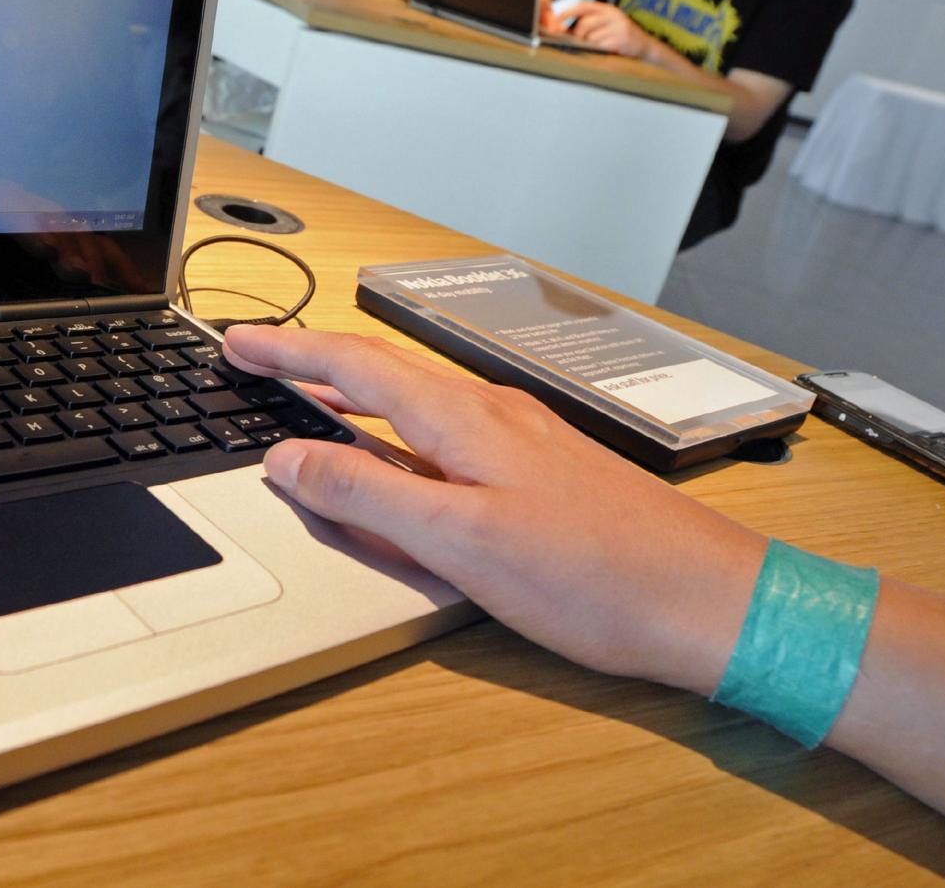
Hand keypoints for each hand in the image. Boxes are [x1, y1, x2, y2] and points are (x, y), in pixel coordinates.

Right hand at [223, 325, 765, 694]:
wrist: (711, 603)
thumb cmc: (594, 578)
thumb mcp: (461, 543)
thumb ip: (370, 497)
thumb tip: (288, 460)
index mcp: (463, 420)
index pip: (353, 365)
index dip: (287, 352)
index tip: (234, 342)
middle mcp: (491, 413)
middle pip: (381, 371)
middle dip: (310, 362)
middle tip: (252, 358)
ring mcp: (521, 439)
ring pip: (416, 401)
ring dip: (353, 391)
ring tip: (306, 396)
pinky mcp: (542, 471)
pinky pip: (447, 431)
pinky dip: (397, 427)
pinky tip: (399, 452)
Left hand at [548, 0, 654, 57]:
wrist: (645, 45)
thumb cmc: (620, 36)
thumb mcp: (606, 24)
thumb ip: (589, 24)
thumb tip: (562, 30)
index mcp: (607, 9)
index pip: (583, 6)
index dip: (568, 12)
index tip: (556, 19)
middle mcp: (613, 14)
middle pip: (585, 23)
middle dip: (578, 35)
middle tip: (580, 41)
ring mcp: (619, 26)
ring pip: (592, 36)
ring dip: (591, 44)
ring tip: (598, 45)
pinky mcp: (622, 38)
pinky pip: (601, 45)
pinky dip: (600, 49)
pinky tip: (606, 48)